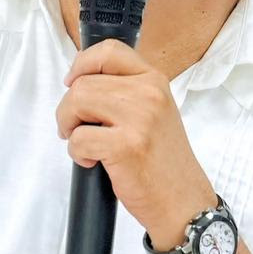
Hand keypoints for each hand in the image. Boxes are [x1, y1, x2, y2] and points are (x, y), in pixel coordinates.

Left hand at [57, 39, 217, 251]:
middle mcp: (149, 93)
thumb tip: (79, 83)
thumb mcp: (154, 113)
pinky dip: (77, 153)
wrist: (183, 202)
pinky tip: (95, 163)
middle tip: (77, 129)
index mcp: (155, 81)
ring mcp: (139, 118)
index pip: (109, 51)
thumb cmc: (163, 162)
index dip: (82, 65)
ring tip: (86, 145)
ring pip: (75, 102)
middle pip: (83, 81)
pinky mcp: (126, 145)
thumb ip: (126, 93)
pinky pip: (78, 138)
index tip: (73, 83)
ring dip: (69, 127)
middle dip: (69, 108)